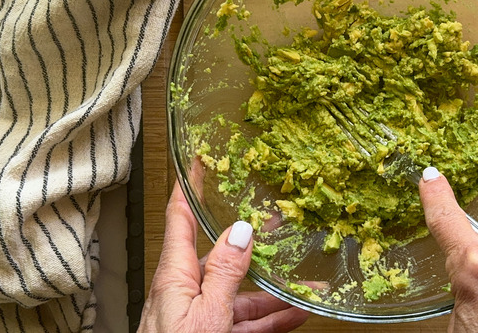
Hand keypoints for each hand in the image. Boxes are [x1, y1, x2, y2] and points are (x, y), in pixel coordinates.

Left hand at [138, 177, 308, 332]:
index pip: (179, 218)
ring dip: (272, 291)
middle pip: (220, 256)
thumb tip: (240, 231)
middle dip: (251, 242)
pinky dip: (270, 317)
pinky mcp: (209, 332)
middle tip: (275, 225)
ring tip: (303, 283)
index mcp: (174, 276)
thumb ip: (224, 273)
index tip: (197, 162)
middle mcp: (184, 291)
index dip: (188, 187)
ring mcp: (197, 314)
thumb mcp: (206, 312)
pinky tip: (294, 312)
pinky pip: (244, 320)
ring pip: (240, 293)